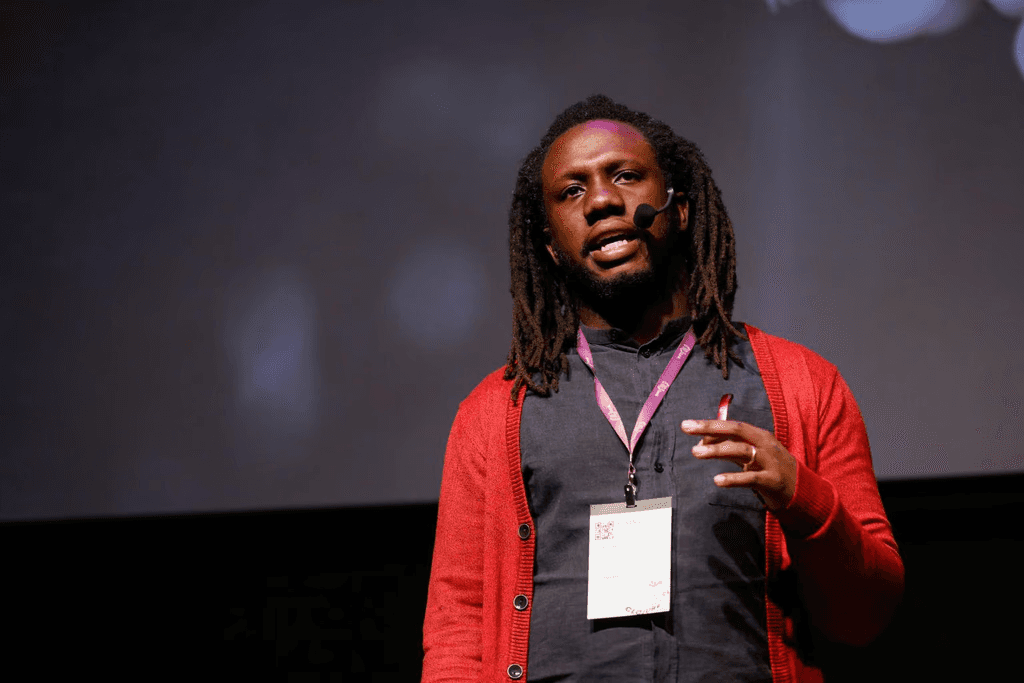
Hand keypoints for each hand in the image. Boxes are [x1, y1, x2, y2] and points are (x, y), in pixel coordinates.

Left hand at [681, 419, 796, 511]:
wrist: (802, 490)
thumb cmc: (771, 468)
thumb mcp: (751, 455)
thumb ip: (729, 448)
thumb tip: (702, 443)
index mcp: (759, 435)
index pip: (732, 425)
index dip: (710, 425)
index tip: (688, 426)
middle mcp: (765, 444)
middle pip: (736, 430)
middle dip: (710, 427)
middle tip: (686, 427)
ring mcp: (770, 462)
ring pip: (742, 450)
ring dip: (717, 450)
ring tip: (696, 452)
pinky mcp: (772, 481)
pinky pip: (750, 478)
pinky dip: (733, 478)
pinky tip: (717, 480)